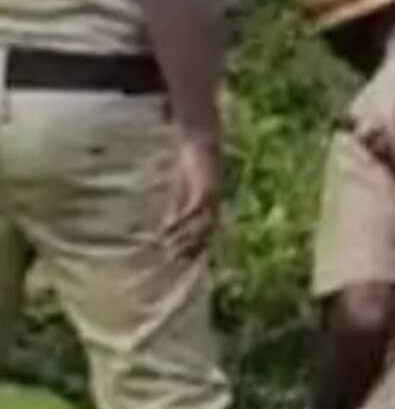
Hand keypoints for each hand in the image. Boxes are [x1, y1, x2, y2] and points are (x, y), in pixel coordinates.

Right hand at [164, 135, 222, 260]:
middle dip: (190, 250)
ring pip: (200, 227)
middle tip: (174, 262)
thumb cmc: (191, 168)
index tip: (179, 263)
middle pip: (205, 236)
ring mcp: (212, 201)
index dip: (193, 250)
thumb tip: (166, 232)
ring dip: (184, 240)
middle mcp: (215, 208)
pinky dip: (180, 222)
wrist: (201, 144)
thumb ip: (176, 211)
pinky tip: (167, 230)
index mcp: (211, 209)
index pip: (205, 235)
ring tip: (169, 251)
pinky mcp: (205, 191)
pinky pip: (192, 212)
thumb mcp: (181, 193)